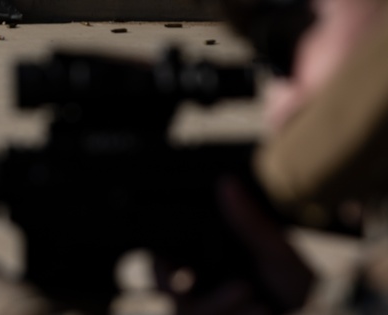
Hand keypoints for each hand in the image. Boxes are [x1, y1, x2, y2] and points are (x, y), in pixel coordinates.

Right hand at [156, 178, 313, 313]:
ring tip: (253, 297)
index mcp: (210, 262)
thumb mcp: (273, 250)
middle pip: (172, 291)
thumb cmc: (298, 284)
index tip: (173, 267)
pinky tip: (260, 310)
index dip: (161, 266)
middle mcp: (205, 289)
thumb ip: (246, 222)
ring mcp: (214, 310)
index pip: (167, 261)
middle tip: (211, 284)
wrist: (322, 313)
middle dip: (184, 288)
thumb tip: (227, 183)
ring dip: (217, 304)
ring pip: (189, 311)